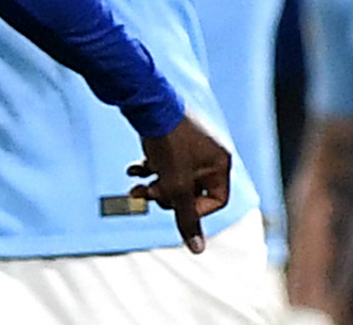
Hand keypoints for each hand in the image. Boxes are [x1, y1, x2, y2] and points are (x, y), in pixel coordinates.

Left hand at [128, 111, 231, 253]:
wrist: (144, 102)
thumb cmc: (167, 142)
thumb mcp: (176, 185)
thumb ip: (186, 217)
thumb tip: (197, 250)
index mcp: (220, 163)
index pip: (216, 201)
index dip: (194, 210)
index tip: (172, 207)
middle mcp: (209, 153)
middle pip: (192, 190)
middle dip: (167, 196)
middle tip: (147, 195)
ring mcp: (190, 144)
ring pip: (174, 177)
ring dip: (154, 185)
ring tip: (134, 188)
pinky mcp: (172, 137)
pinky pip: (165, 161)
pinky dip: (149, 168)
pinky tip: (132, 171)